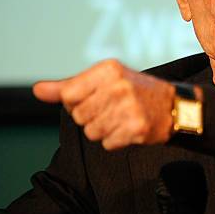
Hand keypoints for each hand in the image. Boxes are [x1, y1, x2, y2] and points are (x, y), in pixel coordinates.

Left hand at [33, 59, 176, 150]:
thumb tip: (37, 90)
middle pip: (79, 116)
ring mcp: (128, 107)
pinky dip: (117, 140)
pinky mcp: (136, 128)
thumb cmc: (138, 91)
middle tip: (114, 109)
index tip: (97, 98)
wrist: (177, 106)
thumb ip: (69, 86)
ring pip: (91, 132)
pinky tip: (130, 128)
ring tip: (123, 118)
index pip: (68, 95)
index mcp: (108, 69)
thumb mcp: (105, 80)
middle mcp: (118, 86)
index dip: (78, 102)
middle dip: (92, 117)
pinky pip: (108, 143)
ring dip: (105, 130)